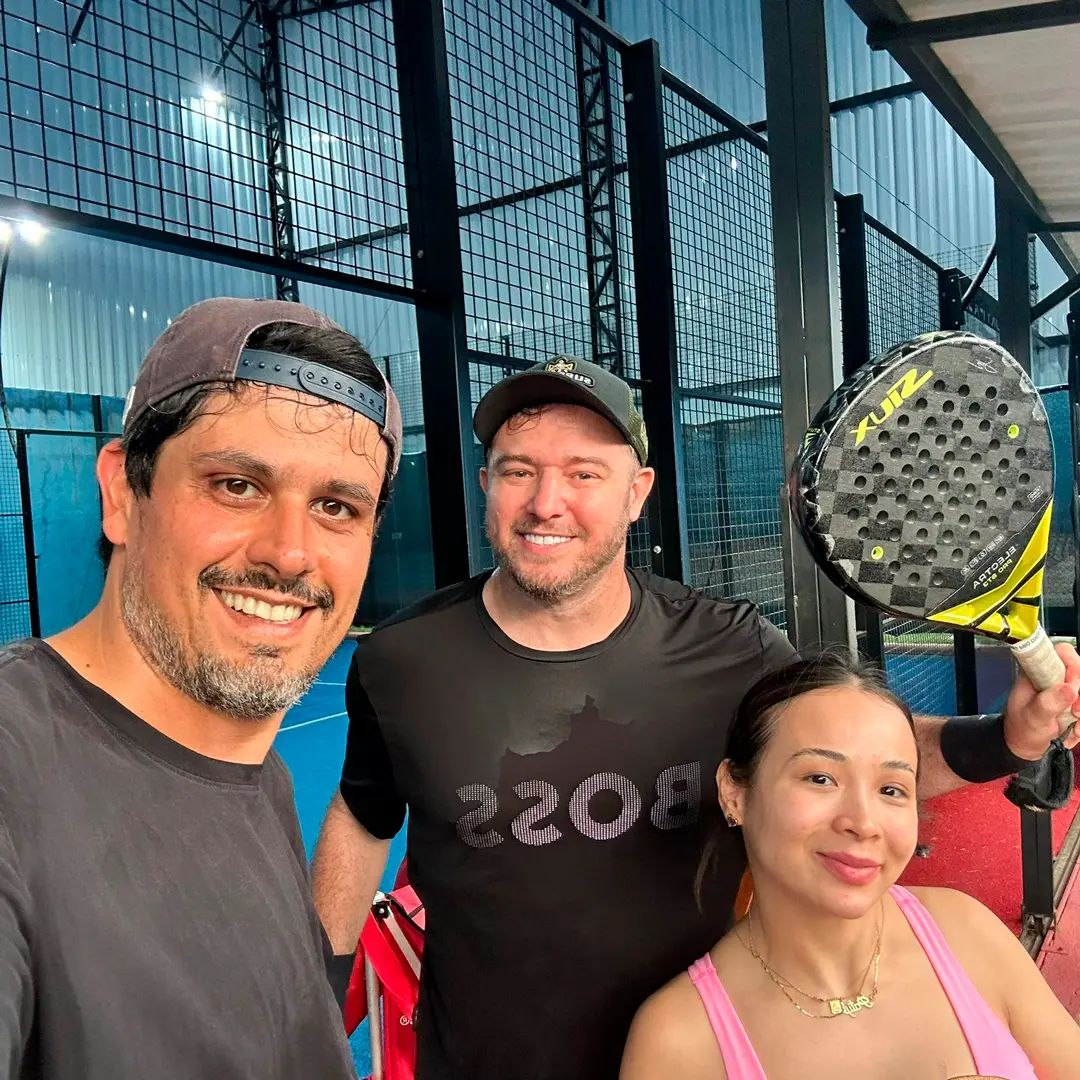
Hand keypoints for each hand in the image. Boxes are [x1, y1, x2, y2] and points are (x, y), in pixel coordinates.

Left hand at [1004, 641, 1079, 758]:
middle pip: (1079, 671)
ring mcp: (1064, 689)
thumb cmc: (1022, 728)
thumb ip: (1048, 703)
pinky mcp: (1072, 701)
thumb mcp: (1032, 717)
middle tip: (1075, 712)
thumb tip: (1069, 688)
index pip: (1061, 653)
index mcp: (1037, 672)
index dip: (1073, 666)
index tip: (1072, 687)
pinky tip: (1075, 731)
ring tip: (1075, 726)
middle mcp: (1052, 677)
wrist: (1025, 746)